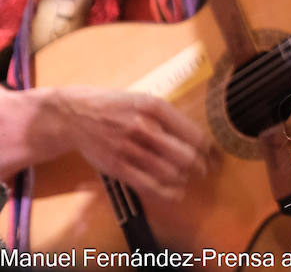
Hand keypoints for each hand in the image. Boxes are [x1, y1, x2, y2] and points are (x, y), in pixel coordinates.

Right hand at [44, 87, 210, 199]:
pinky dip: (166, 192)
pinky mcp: (116, 166)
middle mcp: (143, 127)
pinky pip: (147, 184)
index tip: (213, 154)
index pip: (193, 133)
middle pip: (185, 155)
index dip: (207, 148)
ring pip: (168, 172)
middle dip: (200, 166)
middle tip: (205, 169)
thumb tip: (195, 137)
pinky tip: (175, 192)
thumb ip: (167, 117)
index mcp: (155, 107)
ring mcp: (128, 148)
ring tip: (188, 178)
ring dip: (184, 179)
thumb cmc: (114, 106)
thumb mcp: (143, 100)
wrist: (74, 115)